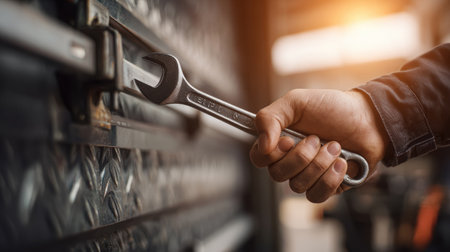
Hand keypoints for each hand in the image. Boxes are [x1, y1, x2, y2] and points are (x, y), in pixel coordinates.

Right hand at [249, 89, 387, 202]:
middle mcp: (289, 160)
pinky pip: (316, 196)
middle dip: (302, 156)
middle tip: (318, 139)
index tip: (289, 140)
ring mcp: (307, 175)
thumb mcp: (296, 102)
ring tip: (335, 147)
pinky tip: (342, 164)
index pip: (258, 158)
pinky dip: (330, 179)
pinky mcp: (325, 187)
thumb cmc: (333, 108)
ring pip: (297, 185)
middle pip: (277, 174)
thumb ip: (270, 118)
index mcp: (278, 140)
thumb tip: (262, 146)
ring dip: (319, 165)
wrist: (370, 120)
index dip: (272, 153)